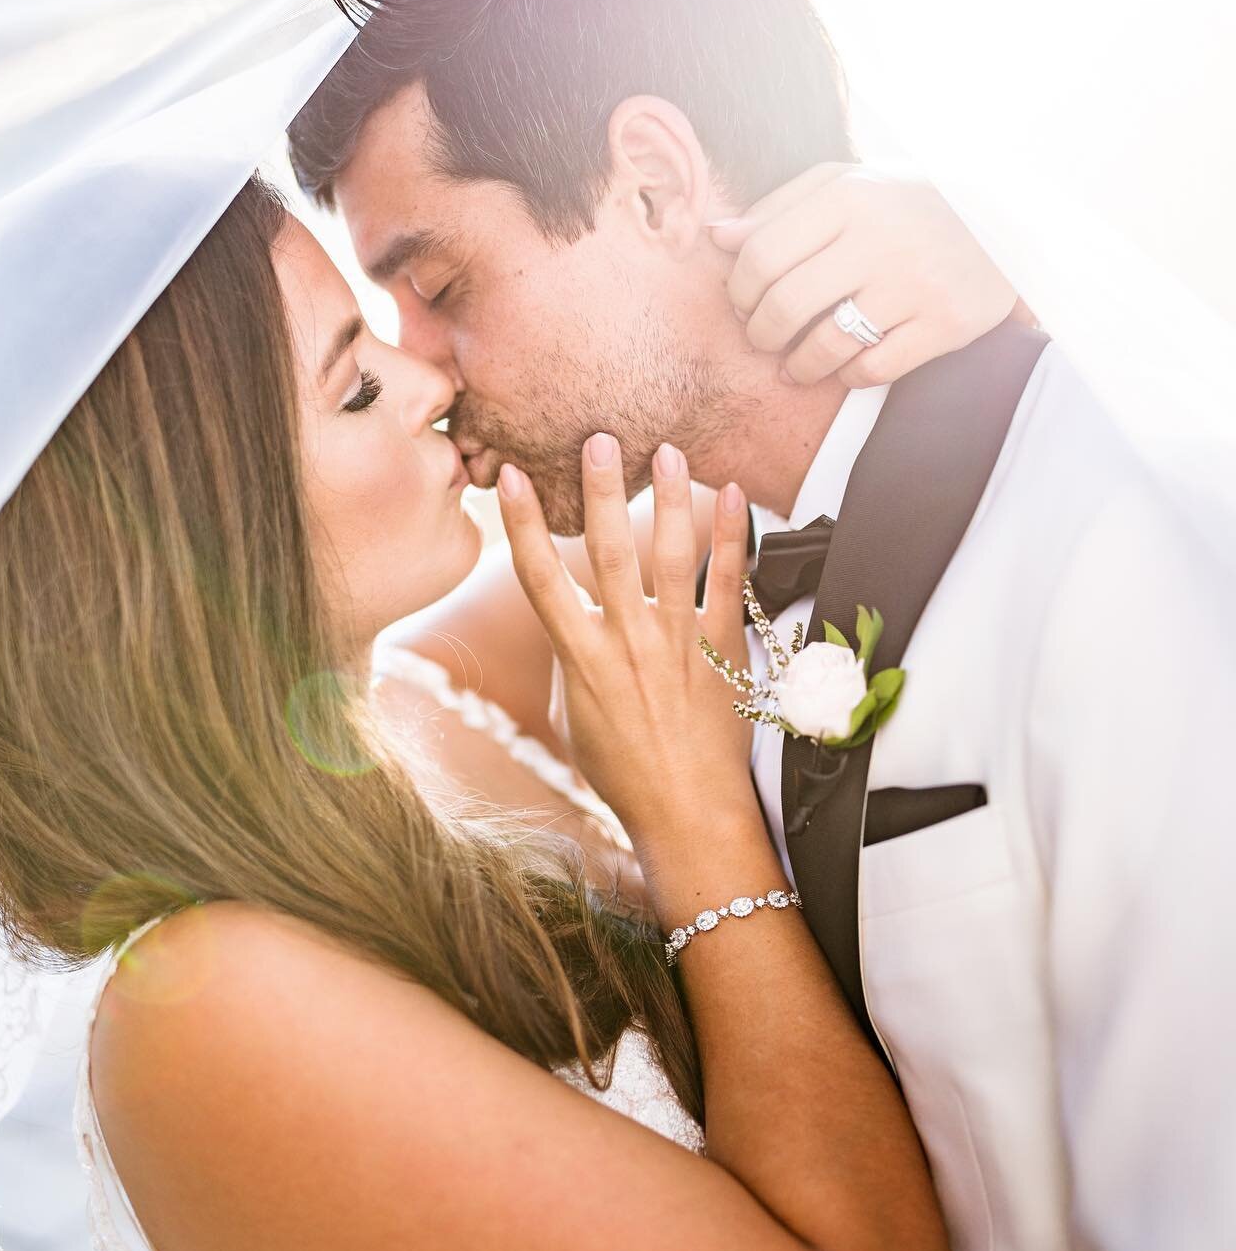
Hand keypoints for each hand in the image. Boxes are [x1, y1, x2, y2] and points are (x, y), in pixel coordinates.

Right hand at [499, 435, 758, 846]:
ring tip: (668, 450)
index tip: (515, 478)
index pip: (541, 579)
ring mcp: (677, 642)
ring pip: (671, 556)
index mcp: (581, 657)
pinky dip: (734, 537)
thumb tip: (570, 625)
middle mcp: (626, 641)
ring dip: (669, 498)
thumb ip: (573, 660)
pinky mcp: (723, 650)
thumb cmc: (623, 772)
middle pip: (607, 551)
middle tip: (600, 438)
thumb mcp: (576, 716)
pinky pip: (730, 583)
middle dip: (600, 490)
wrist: (686, 812)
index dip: (524, 525)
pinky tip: (735, 494)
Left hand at [711, 162, 1024, 387]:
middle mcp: (881, 238)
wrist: (1007, 225)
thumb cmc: (906, 205)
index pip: (762, 254)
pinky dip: (849, 376)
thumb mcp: (848, 185)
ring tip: (795, 365)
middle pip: (785, 305)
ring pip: (825, 346)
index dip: (739, 290)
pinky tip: (846, 366)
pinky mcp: (946, 324)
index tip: (744, 303)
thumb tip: (718, 237)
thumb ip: (780, 207)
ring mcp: (915, 283)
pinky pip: (872, 369)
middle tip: (763, 339)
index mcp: (849, 197)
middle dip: (760, 334)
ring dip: (798, 366)